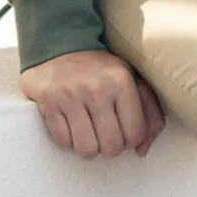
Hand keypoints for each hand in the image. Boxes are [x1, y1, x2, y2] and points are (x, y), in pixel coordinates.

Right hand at [19, 48, 166, 157]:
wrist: (60, 46)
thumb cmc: (100, 71)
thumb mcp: (131, 81)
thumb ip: (148, 113)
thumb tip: (142, 149)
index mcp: (122, 82)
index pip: (134, 133)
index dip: (130, 141)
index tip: (123, 133)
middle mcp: (97, 88)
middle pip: (111, 145)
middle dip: (109, 147)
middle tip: (105, 136)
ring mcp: (70, 95)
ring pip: (86, 148)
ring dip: (88, 147)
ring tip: (88, 134)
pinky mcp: (48, 102)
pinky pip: (63, 141)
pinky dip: (68, 139)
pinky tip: (70, 125)